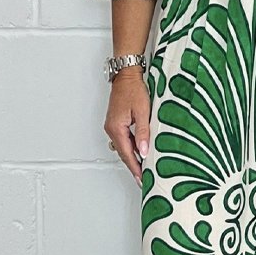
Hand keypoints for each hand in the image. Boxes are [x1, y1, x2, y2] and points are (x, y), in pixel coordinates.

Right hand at [104, 68, 149, 185]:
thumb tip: (143, 151)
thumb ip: (143, 133)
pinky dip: (131, 148)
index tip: (141, 178)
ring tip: (143, 168)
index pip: (127, 154)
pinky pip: (123, 140)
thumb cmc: (133, 90)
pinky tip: (140, 151)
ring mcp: (113, 126)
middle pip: (123, 153)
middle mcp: (111, 129)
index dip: (135, 168)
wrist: (126, 76)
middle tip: (143, 178)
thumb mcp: (143, 112)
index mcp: (116, 128)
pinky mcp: (116, 122)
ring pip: (123, 147)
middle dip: (133, 166)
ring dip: (132, 158)